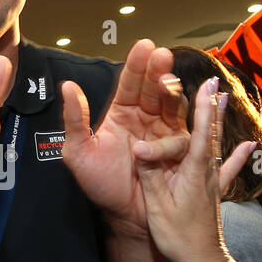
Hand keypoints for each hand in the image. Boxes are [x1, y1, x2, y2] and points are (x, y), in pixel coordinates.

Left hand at [62, 39, 182, 236]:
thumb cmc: (100, 184)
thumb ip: (74, 121)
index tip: (144, 46)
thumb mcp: (78, 153)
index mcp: (122, 114)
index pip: (129, 84)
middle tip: (162, 56)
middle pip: (155, 89)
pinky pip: (185, 135)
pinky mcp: (181, 152)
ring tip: (169, 82)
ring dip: (173, 93)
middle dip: (158, 72)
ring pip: (173, 106)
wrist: (123, 216)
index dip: (136, 65)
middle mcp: (146, 119)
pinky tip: (194, 109)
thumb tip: (67, 87)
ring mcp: (165, 132)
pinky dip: (191, 121)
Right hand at [132, 77, 254, 261]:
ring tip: (225, 97)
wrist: (202, 261)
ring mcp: (212, 181)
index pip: (200, 134)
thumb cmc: (178, 237)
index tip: (205, 86)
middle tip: (213, 81)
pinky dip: (238, 155)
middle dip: (210, 106)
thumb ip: (151, 176)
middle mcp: (206, 172)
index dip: (203, 109)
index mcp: (192, 173)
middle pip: (210, 133)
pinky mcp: (214, 192)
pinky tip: (250, 144)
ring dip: (220, 121)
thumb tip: (140, 148)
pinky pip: (228, 169)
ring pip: (218, 145)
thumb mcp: (157, 207)